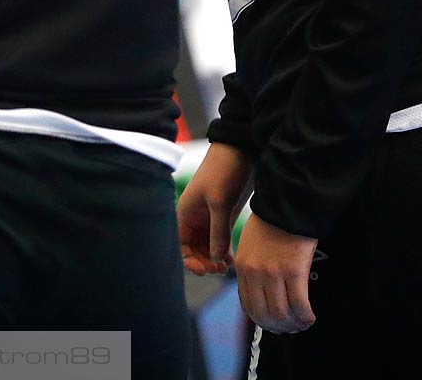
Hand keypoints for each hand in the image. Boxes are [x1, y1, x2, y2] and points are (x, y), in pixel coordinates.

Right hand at [177, 143, 251, 275]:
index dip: (188, 260)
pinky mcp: (223, 216)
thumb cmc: (223, 171)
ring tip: (227, 267)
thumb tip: (214, 259)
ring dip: (213, 258)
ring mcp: (209, 218)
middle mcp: (194, 218)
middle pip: (192, 249)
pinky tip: (232, 259)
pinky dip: (223, 251)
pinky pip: (219, 240)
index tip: (204, 270)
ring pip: (206, 246)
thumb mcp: (219, 202)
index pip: (180, 244)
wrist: (241, 151)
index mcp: (185, 212)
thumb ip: (217, 232)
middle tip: (219, 270)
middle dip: (203, 261)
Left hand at [236, 213, 317, 333]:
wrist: (286, 205)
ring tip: (303, 324)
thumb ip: (253, 268)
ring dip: (294, 324)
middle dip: (279, 327)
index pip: (248, 305)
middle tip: (291, 329)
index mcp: (243, 267)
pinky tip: (311, 318)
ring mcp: (273, 273)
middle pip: (264, 313)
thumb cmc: (271, 224)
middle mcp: (255, 273)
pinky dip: (306, 316)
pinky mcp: (294, 271)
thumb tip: (262, 292)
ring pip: (282, 313)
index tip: (274, 325)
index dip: (262, 320)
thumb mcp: (251, 245)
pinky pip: (299, 304)